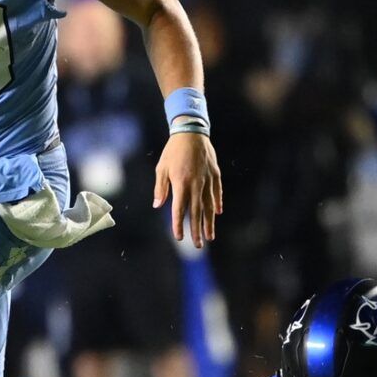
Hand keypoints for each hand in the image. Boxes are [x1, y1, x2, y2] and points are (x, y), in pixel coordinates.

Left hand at [154, 131, 221, 248]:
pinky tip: (218, 212)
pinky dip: (217, 202)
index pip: (179, 209)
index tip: (179, 238)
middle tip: (198, 245)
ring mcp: (207, 179)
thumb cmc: (173, 150)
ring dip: (209, 222)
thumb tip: (157, 205)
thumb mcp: (161, 168)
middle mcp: (195, 184)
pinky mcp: (215, 174)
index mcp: (181, 183)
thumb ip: (160, 188)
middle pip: (196, 212)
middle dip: (196, 230)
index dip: (178, 224)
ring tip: (210, 236)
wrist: (191, 132)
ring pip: (209, 205)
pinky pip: (217, 192)